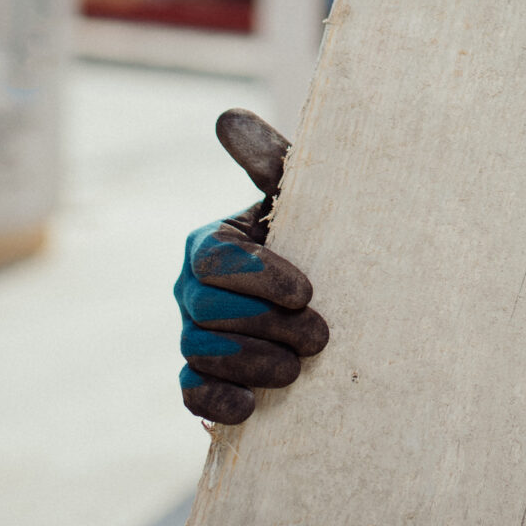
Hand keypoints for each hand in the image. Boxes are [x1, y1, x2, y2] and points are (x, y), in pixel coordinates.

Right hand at [177, 109, 329, 423]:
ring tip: (300, 368)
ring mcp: (191, 336)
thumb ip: (269, 161)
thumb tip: (227, 117)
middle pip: (208, 312)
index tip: (307, 291)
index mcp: (209, 242)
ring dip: (255, 365)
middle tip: (322, 336)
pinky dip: (218, 404)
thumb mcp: (302, 199)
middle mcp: (189, 289)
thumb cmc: (318, 239)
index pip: (214, 259)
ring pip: (202, 354)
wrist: (335, 299)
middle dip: (267, 326)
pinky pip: (192, 395)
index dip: (259, 277)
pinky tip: (252, 408)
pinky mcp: (200, 381)